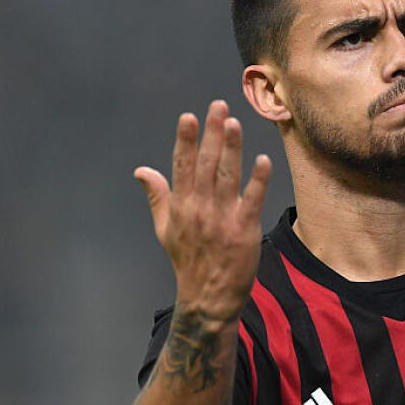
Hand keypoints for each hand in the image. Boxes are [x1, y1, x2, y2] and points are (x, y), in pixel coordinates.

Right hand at [134, 100, 271, 321]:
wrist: (207, 298)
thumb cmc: (188, 261)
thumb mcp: (165, 229)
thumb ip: (157, 196)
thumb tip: (141, 170)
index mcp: (180, 206)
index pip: (182, 166)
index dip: (186, 140)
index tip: (188, 117)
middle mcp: (199, 208)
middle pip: (206, 164)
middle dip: (212, 133)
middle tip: (219, 106)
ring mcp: (221, 219)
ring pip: (227, 176)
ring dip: (232, 149)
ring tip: (235, 123)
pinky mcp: (243, 230)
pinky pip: (251, 200)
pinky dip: (257, 180)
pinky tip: (263, 160)